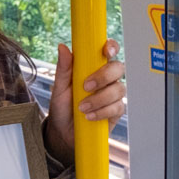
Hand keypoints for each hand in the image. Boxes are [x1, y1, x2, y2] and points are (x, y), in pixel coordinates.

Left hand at [45, 40, 126, 162]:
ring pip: (118, 89)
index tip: (106, 51)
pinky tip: (89, 116)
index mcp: (94, 67)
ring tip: (82, 107)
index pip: (109, 51)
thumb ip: (63, 68)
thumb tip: (62, 48)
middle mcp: (107, 79)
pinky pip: (117, 108)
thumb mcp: (60, 87)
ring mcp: (113, 95)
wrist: (63, 131)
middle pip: (118, 68)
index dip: (112, 47)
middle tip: (86, 86)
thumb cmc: (63, 106)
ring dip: (99, 99)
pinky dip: (102, 112)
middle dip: (104, 76)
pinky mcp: (116, 111)